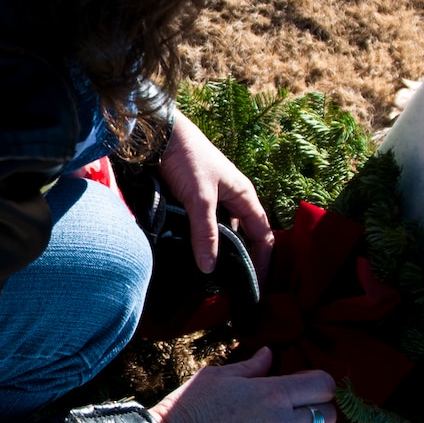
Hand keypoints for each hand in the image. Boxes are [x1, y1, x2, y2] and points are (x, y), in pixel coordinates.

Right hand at [149, 348, 335, 422]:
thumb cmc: (191, 408)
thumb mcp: (219, 376)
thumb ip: (252, 366)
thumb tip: (270, 355)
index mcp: (273, 395)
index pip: (324, 386)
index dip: (320, 382)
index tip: (309, 383)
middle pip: (329, 416)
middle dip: (320, 407)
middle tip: (303, 406)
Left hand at [157, 109, 274, 277]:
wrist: (159, 134)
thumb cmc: (187, 159)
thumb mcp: (199, 199)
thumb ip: (205, 233)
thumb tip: (210, 268)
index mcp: (244, 195)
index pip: (264, 235)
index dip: (264, 261)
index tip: (258, 286)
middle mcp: (232, 198)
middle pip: (244, 236)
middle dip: (241, 261)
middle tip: (232, 288)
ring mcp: (213, 200)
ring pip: (221, 233)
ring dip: (218, 252)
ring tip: (210, 278)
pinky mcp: (193, 201)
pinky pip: (203, 228)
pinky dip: (201, 242)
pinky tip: (192, 257)